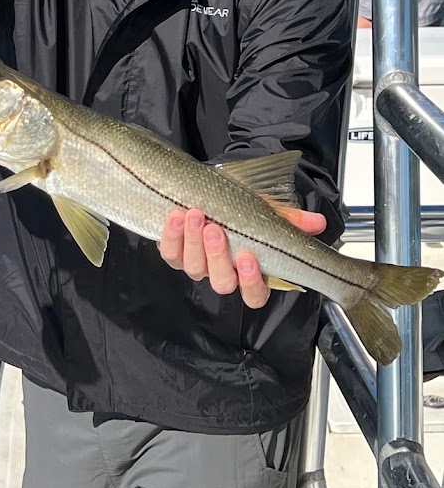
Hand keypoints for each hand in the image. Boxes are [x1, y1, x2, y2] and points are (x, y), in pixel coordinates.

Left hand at [158, 206, 326, 308]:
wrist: (207, 192)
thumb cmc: (240, 207)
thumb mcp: (267, 211)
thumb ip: (291, 220)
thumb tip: (317, 223)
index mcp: (249, 271)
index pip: (255, 295)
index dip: (251, 282)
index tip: (248, 257)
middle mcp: (223, 273)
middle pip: (222, 282)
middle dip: (218, 256)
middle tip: (215, 229)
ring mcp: (197, 266)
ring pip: (194, 268)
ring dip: (193, 242)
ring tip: (195, 215)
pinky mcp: (175, 254)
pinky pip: (169, 254)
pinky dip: (171, 236)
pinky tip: (176, 216)